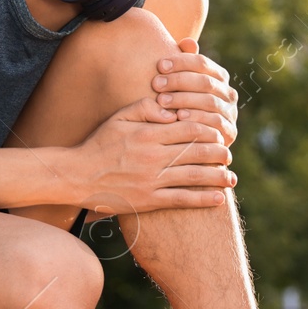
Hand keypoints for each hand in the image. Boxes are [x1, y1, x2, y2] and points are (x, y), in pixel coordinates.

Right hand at [69, 95, 235, 213]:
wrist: (77, 176)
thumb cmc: (100, 144)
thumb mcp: (119, 117)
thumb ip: (147, 107)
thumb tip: (173, 110)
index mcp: (149, 133)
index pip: (190, 128)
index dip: (210, 130)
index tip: (218, 133)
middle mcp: (154, 156)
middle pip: (198, 152)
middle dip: (219, 152)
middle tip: (228, 154)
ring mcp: (152, 180)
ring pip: (194, 176)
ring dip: (217, 176)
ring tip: (230, 177)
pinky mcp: (149, 200)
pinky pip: (182, 200)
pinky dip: (203, 199)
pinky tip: (219, 199)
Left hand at [152, 38, 237, 146]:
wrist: (185, 143)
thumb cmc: (177, 107)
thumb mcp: (177, 85)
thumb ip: (182, 64)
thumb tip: (187, 42)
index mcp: (218, 77)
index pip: (202, 63)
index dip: (181, 62)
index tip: (159, 65)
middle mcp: (228, 93)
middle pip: (205, 82)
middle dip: (179, 81)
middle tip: (156, 84)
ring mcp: (230, 113)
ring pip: (210, 101)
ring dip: (185, 99)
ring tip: (162, 101)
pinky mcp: (229, 133)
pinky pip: (215, 122)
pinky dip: (196, 118)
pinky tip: (177, 117)